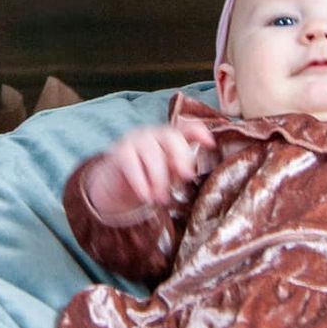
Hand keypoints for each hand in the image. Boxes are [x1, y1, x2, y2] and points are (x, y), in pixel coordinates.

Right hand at [83, 118, 216, 220]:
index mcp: (168, 138)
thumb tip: (187, 172)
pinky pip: (132, 163)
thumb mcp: (168, 175)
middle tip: (186, 177)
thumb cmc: (148, 179)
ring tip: (162, 199)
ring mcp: (135, 140)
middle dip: (181, 156)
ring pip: (152, 153)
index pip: (186, 128)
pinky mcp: (120, 151)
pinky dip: (140, 181)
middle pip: (170, 137)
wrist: (116, 187)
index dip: (199, 132)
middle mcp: (153, 134)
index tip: (210, 143)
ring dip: (159, 179)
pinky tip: (146, 196)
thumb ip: (178, 170)